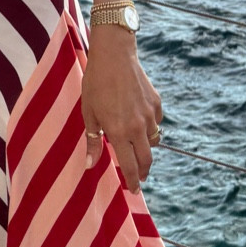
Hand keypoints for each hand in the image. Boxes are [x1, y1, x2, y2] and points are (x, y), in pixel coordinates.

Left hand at [82, 27, 163, 191]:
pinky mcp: (156, 103)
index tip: (134, 191)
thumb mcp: (88, 113)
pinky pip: (156, 123)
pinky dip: (150, 128)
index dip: (132, 181)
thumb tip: (90, 166)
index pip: (129, 166)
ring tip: (137, 151)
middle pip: (146, 159)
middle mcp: (137, 127)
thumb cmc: (96, 83)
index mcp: (118, 132)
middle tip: (138, 178)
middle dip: (143, 172)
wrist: (114, 55)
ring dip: (146, 150)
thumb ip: (92, 141)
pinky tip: (140, 123)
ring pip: (153, 141)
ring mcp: (149, 115)